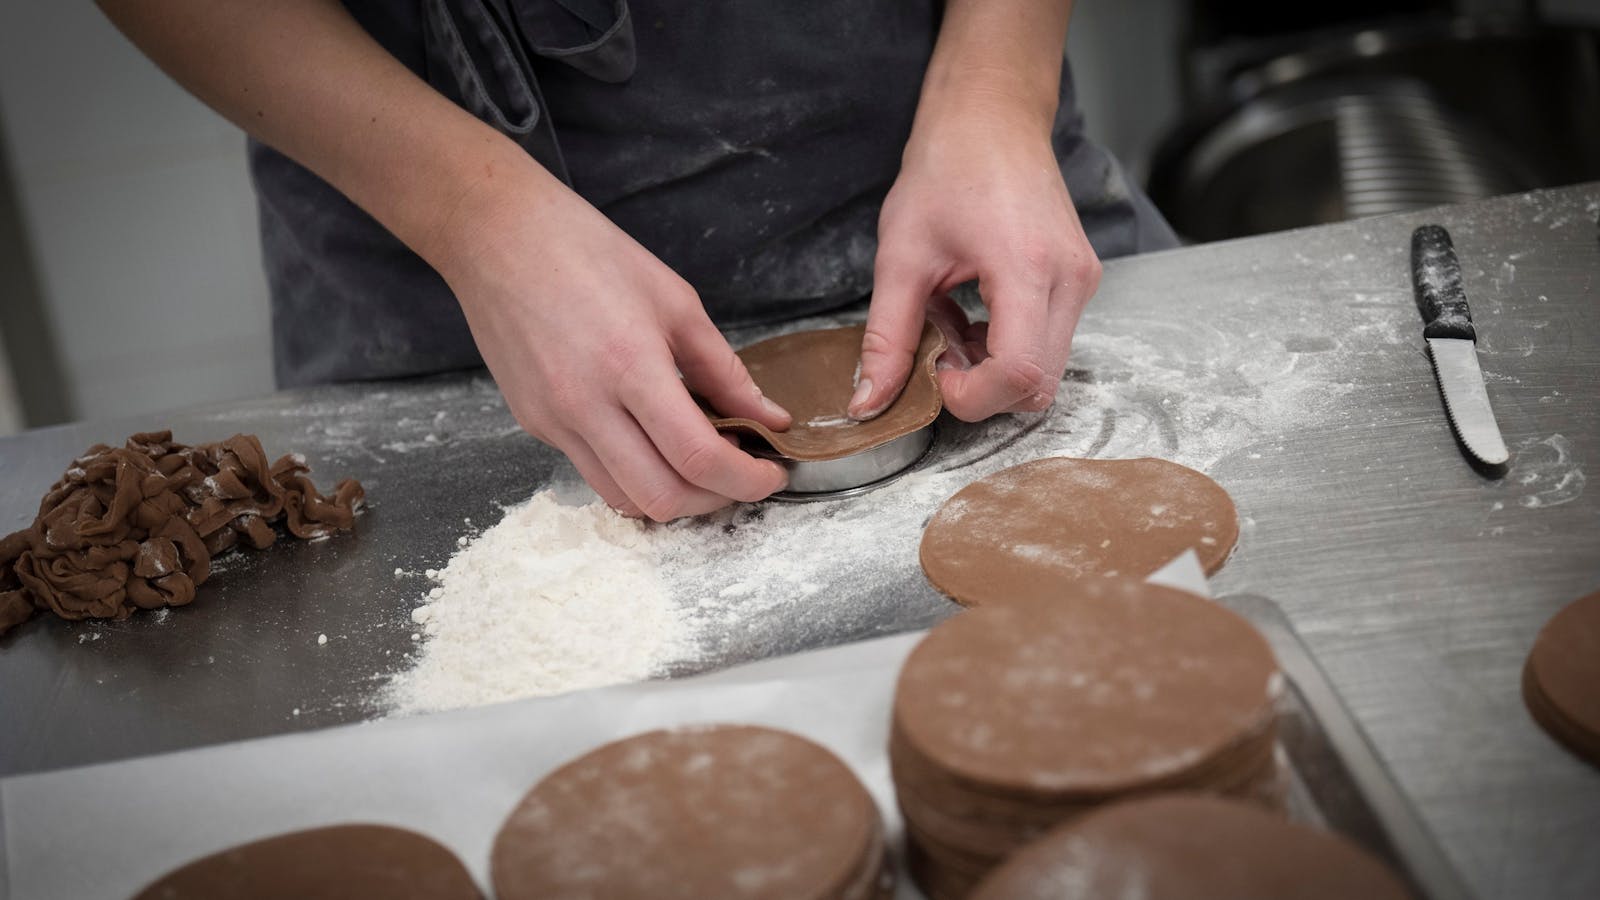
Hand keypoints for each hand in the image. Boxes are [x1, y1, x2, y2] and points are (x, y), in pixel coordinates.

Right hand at [441, 165, 790, 520]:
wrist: (497, 237)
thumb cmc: (586, 252)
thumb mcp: (674, 300)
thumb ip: (723, 369)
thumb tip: (768, 417)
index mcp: (630, 365)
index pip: (698, 457)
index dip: (747, 481)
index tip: (772, 474)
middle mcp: (586, 405)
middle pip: (662, 498)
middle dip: (715, 500)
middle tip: (741, 475)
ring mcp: (554, 421)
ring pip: (624, 499)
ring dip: (673, 496)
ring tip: (699, 463)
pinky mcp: (535, 425)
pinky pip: (593, 473)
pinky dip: (634, 475)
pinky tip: (653, 443)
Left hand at [851, 98, 1100, 421]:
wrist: (990, 117)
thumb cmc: (947, 169)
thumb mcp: (901, 257)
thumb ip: (886, 338)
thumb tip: (868, 403)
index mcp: (1028, 267)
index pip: (1019, 373)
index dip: (973, 395)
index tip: (936, 373)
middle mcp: (1070, 279)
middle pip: (1038, 385)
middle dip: (982, 389)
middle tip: (938, 352)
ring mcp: (1081, 280)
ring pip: (1046, 370)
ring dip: (993, 368)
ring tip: (953, 322)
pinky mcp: (1079, 280)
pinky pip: (1048, 342)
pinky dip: (1008, 347)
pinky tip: (974, 313)